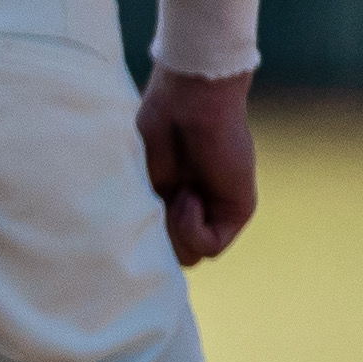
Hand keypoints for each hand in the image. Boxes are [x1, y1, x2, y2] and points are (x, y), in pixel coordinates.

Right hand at [138, 68, 260, 263]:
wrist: (188, 104)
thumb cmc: (154, 131)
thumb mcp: (133, 184)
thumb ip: (137, 217)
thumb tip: (132, 254)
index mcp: (166, 202)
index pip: (153, 245)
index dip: (136, 244)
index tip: (124, 221)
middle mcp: (191, 210)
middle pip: (169, 256)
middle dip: (154, 238)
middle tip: (152, 203)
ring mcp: (215, 212)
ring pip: (189, 257)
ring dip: (174, 232)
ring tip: (172, 195)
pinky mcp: (237, 211)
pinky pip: (211, 246)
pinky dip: (192, 228)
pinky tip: (188, 197)